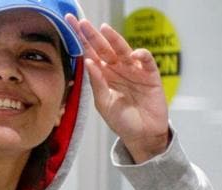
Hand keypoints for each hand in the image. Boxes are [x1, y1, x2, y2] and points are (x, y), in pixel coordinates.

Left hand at [66, 14, 169, 162]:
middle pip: (104, 48)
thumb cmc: (122, 121)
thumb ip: (97, 83)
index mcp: (104, 75)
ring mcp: (134, 71)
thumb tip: (88, 62)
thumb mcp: (104, 103)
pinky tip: (133, 54)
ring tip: (104, 30)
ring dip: (115, 39)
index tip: (70, 26)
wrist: (142, 136)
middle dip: (93, 35)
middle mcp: (118, 70)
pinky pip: (146, 62)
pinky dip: (141, 56)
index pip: (91, 54)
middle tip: (82, 22)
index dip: (81, 40)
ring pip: (124, 50)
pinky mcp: (151, 76)